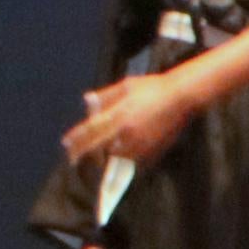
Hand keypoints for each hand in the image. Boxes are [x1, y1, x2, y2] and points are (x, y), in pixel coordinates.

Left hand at [64, 71, 198, 170]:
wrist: (182, 96)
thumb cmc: (154, 87)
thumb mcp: (127, 85)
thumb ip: (106, 95)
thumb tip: (87, 100)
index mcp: (118, 114)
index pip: (90, 129)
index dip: (76, 138)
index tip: (66, 144)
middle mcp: (126, 131)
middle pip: (98, 148)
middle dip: (83, 154)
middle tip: (73, 159)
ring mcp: (139, 143)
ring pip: (114, 158)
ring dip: (103, 159)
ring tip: (96, 161)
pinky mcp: (152, 150)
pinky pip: (133, 161)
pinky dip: (124, 162)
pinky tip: (119, 162)